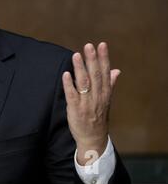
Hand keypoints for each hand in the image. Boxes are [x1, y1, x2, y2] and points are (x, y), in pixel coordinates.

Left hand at [62, 42, 119, 164]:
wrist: (93, 138)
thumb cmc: (98, 117)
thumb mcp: (106, 100)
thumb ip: (110, 84)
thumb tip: (116, 70)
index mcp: (105, 93)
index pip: (105, 72)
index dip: (104, 58)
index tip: (102, 45)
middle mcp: (97, 97)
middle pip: (95, 75)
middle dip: (92, 60)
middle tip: (89, 46)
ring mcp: (86, 103)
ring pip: (84, 83)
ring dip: (80, 68)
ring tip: (76, 55)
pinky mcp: (75, 109)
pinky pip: (72, 95)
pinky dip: (69, 85)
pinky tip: (66, 74)